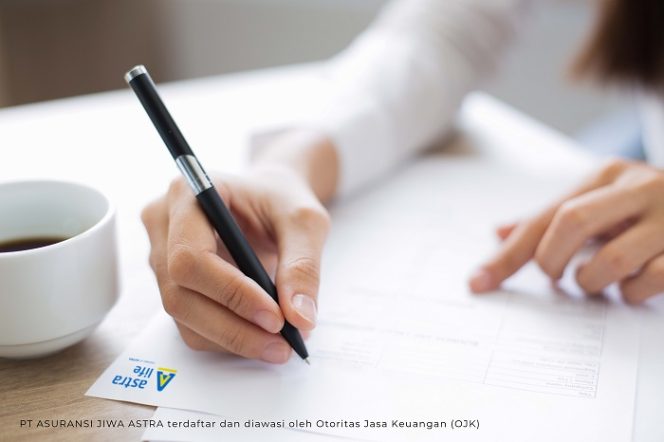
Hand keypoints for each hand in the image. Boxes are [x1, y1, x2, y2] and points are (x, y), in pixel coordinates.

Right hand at [141, 165, 329, 362]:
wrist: (270, 202)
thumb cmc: (281, 201)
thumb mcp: (305, 221)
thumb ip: (303, 265)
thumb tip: (299, 318)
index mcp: (187, 193)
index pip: (190, 255)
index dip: (230, 292)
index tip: (275, 316)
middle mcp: (163, 225)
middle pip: (180, 293)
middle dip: (233, 327)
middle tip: (282, 343)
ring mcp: (161, 257)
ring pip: (183, 316)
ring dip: (232, 339)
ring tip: (279, 344)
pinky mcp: (172, 284)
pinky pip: (191, 324)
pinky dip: (227, 339)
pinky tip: (261, 338)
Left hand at [469, 159, 663, 303]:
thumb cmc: (647, 212)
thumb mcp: (600, 206)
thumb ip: (551, 221)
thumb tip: (495, 234)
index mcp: (608, 175)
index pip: (545, 216)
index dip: (508, 254)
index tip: (479, 283)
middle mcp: (640, 186)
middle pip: (571, 223)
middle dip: (552, 260)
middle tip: (557, 276)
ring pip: (611, 260)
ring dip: (592, 283)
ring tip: (595, 281)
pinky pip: (649, 282)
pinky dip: (630, 294)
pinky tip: (631, 288)